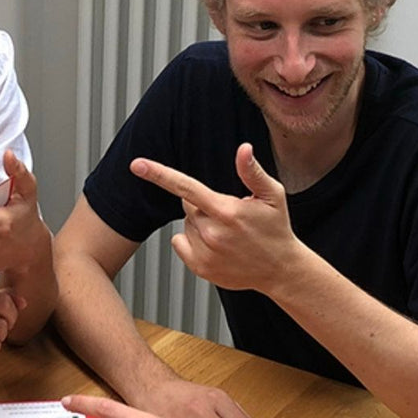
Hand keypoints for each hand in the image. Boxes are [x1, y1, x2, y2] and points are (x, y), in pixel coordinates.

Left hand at [131, 144, 299, 294]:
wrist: (280, 269)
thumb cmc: (276, 228)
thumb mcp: (272, 196)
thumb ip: (252, 172)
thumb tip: (243, 149)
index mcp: (226, 211)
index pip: (186, 188)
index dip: (159, 174)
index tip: (137, 164)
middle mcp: (212, 233)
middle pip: (188, 206)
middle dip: (203, 205)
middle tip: (229, 215)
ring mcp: (204, 253)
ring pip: (186, 225)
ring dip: (200, 224)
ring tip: (227, 233)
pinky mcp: (200, 268)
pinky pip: (179, 243)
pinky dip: (190, 241)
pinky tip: (215, 245)